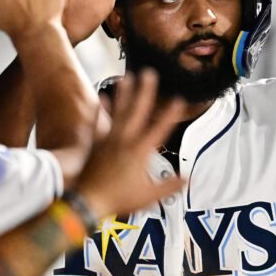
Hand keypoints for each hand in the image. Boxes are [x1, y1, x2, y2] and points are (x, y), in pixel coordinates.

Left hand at [74, 70, 184, 217]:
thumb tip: (187, 178)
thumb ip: (169, 186)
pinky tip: (102, 97)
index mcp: (140, 151)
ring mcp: (108, 140)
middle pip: (137, 111)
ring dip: (123, 94)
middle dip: (145, 91)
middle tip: (149, 73)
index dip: (170, 114)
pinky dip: (100, 110)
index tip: (178, 99)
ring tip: (127, 77)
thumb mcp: (149, 196)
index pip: (159, 129)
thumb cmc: (119, 199)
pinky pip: (98, 123)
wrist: (88, 201)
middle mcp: (125, 140)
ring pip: (118, 112)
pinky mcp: (95, 144)